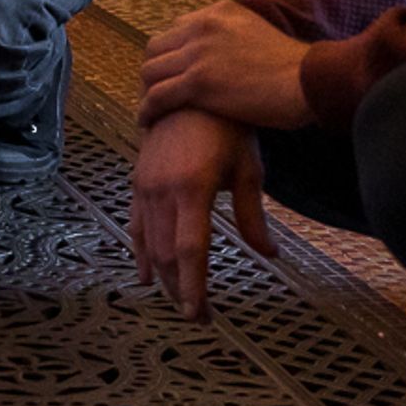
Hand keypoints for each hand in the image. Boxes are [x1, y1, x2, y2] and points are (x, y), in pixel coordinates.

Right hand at [130, 109, 271, 318]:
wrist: (190, 89)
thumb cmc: (227, 126)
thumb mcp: (248, 170)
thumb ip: (253, 217)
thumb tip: (270, 254)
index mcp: (192, 188)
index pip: (190, 251)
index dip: (193, 288)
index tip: (200, 315)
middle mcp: (162, 190)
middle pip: (167, 255)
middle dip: (180, 289)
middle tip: (199, 315)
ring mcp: (145, 186)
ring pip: (149, 244)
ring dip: (164, 276)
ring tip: (179, 299)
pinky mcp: (139, 181)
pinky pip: (135, 225)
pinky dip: (141, 253)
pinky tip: (148, 274)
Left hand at [138, 0, 315, 129]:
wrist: (310, 80)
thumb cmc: (297, 69)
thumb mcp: (261, 36)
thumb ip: (238, 41)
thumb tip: (234, 61)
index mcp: (220, 11)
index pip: (177, 30)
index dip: (171, 55)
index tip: (172, 75)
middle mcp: (204, 25)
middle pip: (157, 47)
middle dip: (154, 72)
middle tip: (156, 94)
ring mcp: (199, 52)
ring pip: (151, 72)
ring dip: (147, 92)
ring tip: (150, 111)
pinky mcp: (198, 81)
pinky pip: (157, 96)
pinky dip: (147, 111)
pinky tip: (148, 123)